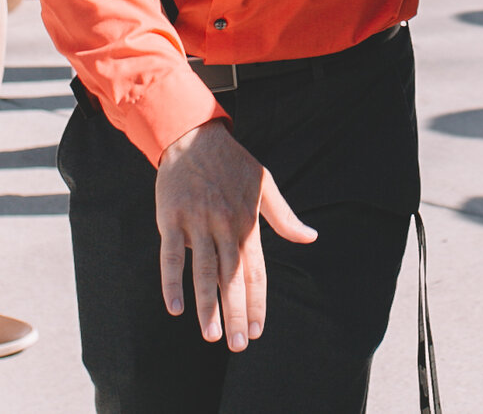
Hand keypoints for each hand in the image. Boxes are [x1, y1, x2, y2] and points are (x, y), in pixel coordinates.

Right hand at [154, 120, 316, 349]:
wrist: (193, 136)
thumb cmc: (233, 163)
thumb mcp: (265, 185)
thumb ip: (285, 217)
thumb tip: (311, 238)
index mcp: (248, 223)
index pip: (256, 272)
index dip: (257, 302)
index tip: (258, 330)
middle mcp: (226, 226)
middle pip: (232, 278)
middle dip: (236, 314)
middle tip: (239, 345)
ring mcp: (198, 223)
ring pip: (204, 272)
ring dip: (208, 306)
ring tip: (211, 336)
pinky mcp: (172, 219)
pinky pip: (171, 256)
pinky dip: (172, 282)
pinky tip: (175, 307)